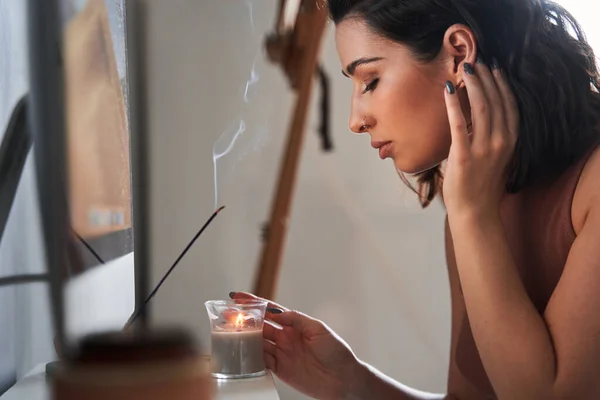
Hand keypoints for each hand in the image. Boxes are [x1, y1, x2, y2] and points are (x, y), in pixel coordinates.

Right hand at [230, 292, 360, 399]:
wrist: (344, 379)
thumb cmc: (336, 351)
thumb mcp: (318, 328)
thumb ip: (296, 319)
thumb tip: (277, 311)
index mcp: (294, 324)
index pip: (270, 310)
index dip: (253, 303)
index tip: (237, 297)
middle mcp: (285, 337)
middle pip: (259, 326)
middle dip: (242, 320)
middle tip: (226, 315)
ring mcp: (281, 353)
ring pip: (257, 343)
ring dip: (243, 339)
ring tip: (227, 333)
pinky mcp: (280, 370)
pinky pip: (261, 362)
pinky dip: (250, 358)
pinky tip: (240, 354)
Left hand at [442, 60, 518, 221]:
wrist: (475, 212)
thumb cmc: (482, 185)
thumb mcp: (495, 158)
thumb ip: (491, 137)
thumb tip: (477, 117)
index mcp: (510, 142)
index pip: (510, 106)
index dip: (502, 85)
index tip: (494, 69)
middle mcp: (500, 143)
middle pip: (496, 102)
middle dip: (486, 79)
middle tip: (475, 62)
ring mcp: (483, 149)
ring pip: (481, 108)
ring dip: (473, 85)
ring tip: (465, 69)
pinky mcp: (463, 156)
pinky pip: (458, 124)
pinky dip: (454, 104)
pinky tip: (448, 89)